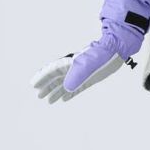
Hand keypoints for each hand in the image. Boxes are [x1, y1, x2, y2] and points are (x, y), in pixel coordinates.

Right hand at [30, 18, 145, 103]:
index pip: (52, 70)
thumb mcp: (89, 64)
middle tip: (38, 95)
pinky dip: (69, 94)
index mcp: (71, 63)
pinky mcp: (89, 78)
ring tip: (48, 100)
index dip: (42, 77)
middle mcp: (74, 68)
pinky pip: (76, 88)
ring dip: (56, 91)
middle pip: (56, 78)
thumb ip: (77, 74)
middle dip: (47, 86)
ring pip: (65, 84)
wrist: (116, 49)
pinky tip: (64, 99)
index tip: (33, 84)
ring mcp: (81, 73)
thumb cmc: (102, 54)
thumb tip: (66, 87)